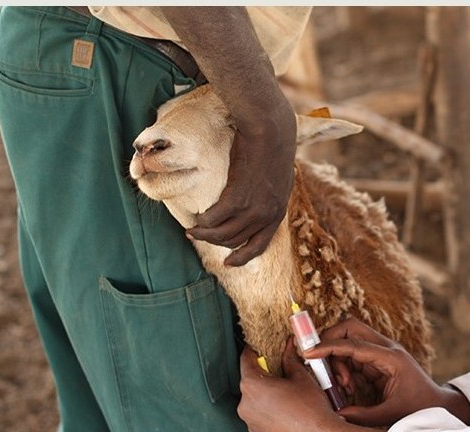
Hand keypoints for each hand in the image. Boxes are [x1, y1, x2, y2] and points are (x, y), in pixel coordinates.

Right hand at [163, 7, 298, 266]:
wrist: (270, 129)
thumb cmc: (270, 147)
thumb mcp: (273, 178)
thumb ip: (265, 194)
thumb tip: (252, 201)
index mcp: (277, 212)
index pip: (259, 245)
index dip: (242, 257)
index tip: (227, 263)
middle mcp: (267, 215)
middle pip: (235, 241)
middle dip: (214, 242)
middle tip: (197, 235)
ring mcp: (254, 207)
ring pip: (223, 233)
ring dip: (205, 234)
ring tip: (192, 230)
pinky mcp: (238, 196)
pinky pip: (215, 218)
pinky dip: (204, 221)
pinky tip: (197, 217)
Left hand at [237, 339, 384, 431]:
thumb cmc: (310, 408)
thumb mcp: (301, 377)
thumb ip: (290, 359)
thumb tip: (288, 345)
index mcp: (252, 385)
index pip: (246, 359)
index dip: (255, 350)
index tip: (263, 346)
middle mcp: (244, 403)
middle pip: (250, 379)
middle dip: (264, 372)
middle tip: (281, 368)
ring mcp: (249, 421)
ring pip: (255, 397)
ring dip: (266, 391)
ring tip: (288, 391)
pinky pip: (259, 413)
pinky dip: (269, 407)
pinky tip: (288, 407)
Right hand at [304, 318, 469, 427]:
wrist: (439, 407)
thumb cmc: (420, 410)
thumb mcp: (391, 416)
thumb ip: (363, 416)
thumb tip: (336, 415)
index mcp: (391, 357)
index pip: (353, 343)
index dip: (328, 346)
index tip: (308, 353)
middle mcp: (385, 349)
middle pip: (349, 328)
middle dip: (329, 343)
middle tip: (321, 368)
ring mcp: (381, 353)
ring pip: (348, 342)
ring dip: (337, 362)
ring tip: (344, 388)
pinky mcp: (377, 362)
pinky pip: (352, 356)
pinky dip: (343, 369)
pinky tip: (348, 388)